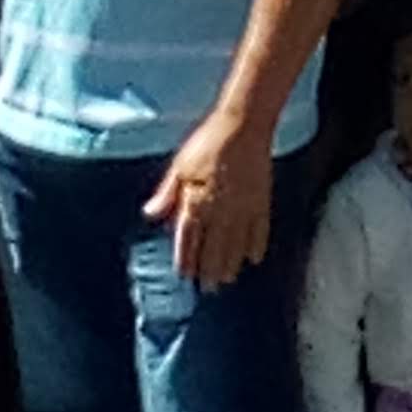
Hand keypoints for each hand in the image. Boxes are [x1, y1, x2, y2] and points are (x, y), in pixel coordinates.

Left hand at [146, 102, 276, 288]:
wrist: (245, 123)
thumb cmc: (209, 141)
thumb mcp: (181, 165)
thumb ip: (167, 193)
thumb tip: (150, 214)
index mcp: (197, 202)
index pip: (189, 240)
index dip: (187, 259)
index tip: (185, 275)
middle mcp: (219, 210)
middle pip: (213, 249)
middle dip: (209, 271)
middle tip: (207, 288)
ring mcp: (242, 206)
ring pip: (236, 244)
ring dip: (231, 265)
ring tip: (227, 280)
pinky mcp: (261, 199)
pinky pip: (260, 229)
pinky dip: (257, 245)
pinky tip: (254, 259)